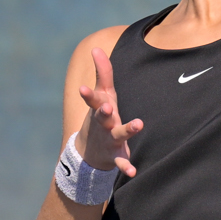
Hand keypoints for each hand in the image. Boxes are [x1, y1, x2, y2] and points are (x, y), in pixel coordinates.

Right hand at [77, 46, 142, 176]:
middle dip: (103, 111)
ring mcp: (108, 139)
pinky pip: (121, 161)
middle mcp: (102, 124)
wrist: (89, 151)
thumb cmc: (100, 116)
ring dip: (127, 129)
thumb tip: (96, 47)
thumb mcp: (102, 95)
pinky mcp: (116, 155)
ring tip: (139, 124)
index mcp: (99, 109)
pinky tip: (133, 171)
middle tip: (108, 107)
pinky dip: (126, 166)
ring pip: (118, 134)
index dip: (88, 94)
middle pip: (102, 116)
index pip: (92, 99)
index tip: (82, 89)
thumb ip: (102, 73)